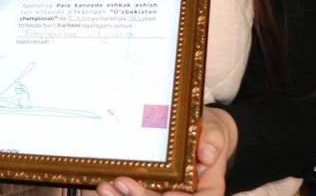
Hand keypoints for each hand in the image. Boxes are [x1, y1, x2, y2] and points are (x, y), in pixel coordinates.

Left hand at [96, 107, 236, 195]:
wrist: (192, 127)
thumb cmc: (205, 131)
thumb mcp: (213, 131)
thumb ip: (213, 140)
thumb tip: (208, 153)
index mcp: (206, 190)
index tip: (166, 193)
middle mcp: (183, 195)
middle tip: (120, 183)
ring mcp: (163, 192)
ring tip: (104, 187)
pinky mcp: (146, 187)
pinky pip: (132, 193)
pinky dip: (118, 193)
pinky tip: (102, 185)